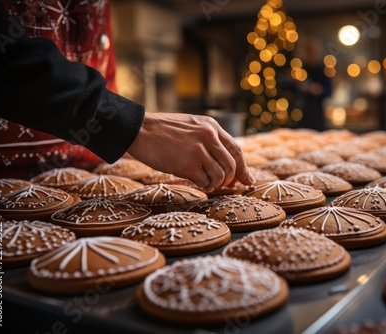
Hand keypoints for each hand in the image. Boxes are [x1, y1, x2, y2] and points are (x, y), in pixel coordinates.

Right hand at [127, 112, 254, 190]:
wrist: (139, 130)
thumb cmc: (163, 130)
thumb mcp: (192, 125)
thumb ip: (209, 139)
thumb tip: (226, 162)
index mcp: (211, 126)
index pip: (236, 150)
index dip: (243, 168)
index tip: (247, 180)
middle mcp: (208, 137)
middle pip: (232, 165)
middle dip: (230, 179)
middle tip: (223, 185)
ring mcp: (199, 151)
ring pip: (220, 175)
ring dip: (215, 183)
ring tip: (205, 181)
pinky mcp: (188, 164)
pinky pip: (205, 181)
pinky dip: (203, 185)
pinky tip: (195, 181)